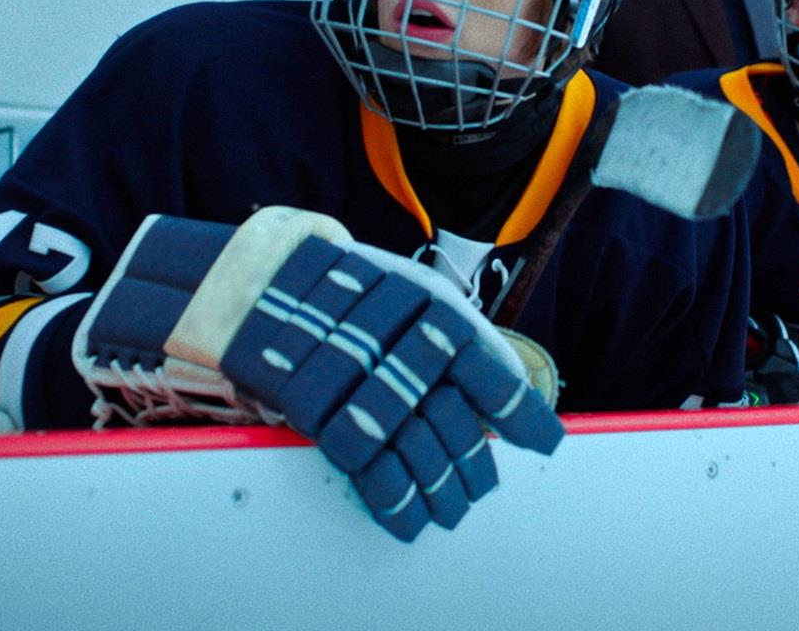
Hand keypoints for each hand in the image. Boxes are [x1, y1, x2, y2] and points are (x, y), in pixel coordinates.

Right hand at [76, 208, 562, 540]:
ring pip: (420, 455)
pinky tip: (408, 518)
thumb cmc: (339, 288)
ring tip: (451, 512)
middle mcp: (404, 343)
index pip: (494, 374)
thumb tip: (493, 400)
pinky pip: (371, 471)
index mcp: (432, 308)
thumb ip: (446, 340)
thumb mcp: (403, 292)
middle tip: (481, 491)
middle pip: (459, 426)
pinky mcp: (321, 408)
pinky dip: (395, 503)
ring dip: (442, 494)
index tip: (544, 441)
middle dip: (475, 469)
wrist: (254, 280)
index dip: (524, 415)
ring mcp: (361, 376)